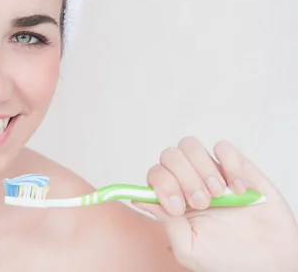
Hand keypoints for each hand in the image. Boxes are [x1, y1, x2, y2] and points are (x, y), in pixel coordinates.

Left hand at [132, 137, 297, 271]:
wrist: (268, 259)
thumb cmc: (226, 257)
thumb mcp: (188, 247)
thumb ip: (164, 221)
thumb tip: (138, 198)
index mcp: (173, 197)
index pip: (155, 174)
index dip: (162, 185)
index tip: (177, 207)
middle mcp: (188, 180)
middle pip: (169, 155)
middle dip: (183, 177)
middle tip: (201, 203)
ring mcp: (211, 171)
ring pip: (190, 145)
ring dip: (202, 170)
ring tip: (219, 196)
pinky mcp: (237, 166)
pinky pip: (223, 148)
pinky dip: (230, 166)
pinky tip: (239, 189)